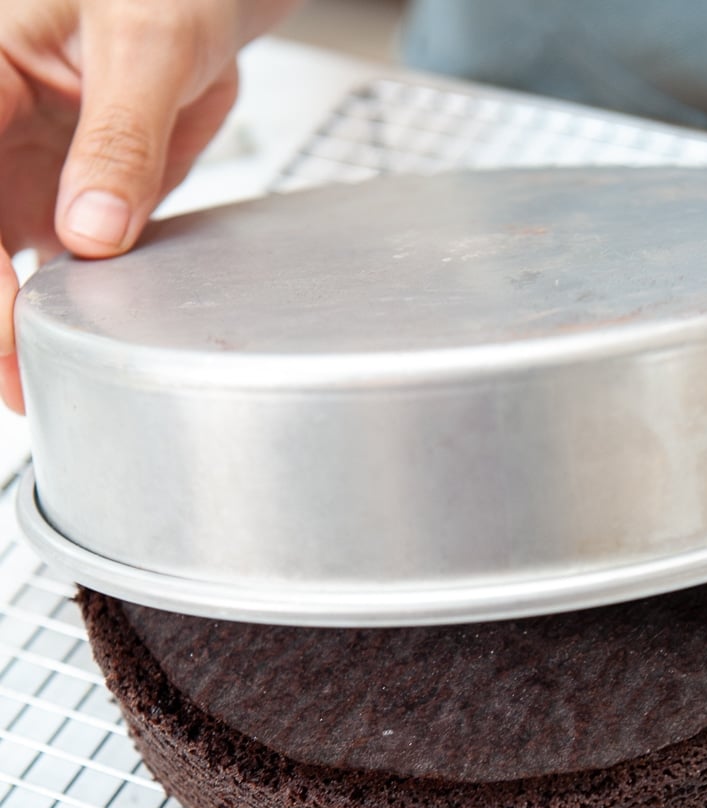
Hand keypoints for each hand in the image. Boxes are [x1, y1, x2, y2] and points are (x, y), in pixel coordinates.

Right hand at [0, 0, 299, 412]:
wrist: (204, 5)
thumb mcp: (145, 45)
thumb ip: (119, 139)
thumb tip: (93, 233)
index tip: (9, 332)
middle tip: (18, 386)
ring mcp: (21, 172)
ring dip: (11, 325)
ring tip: (35, 389)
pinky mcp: (64, 199)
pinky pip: (52, 263)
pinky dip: (58, 308)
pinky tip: (70, 348)